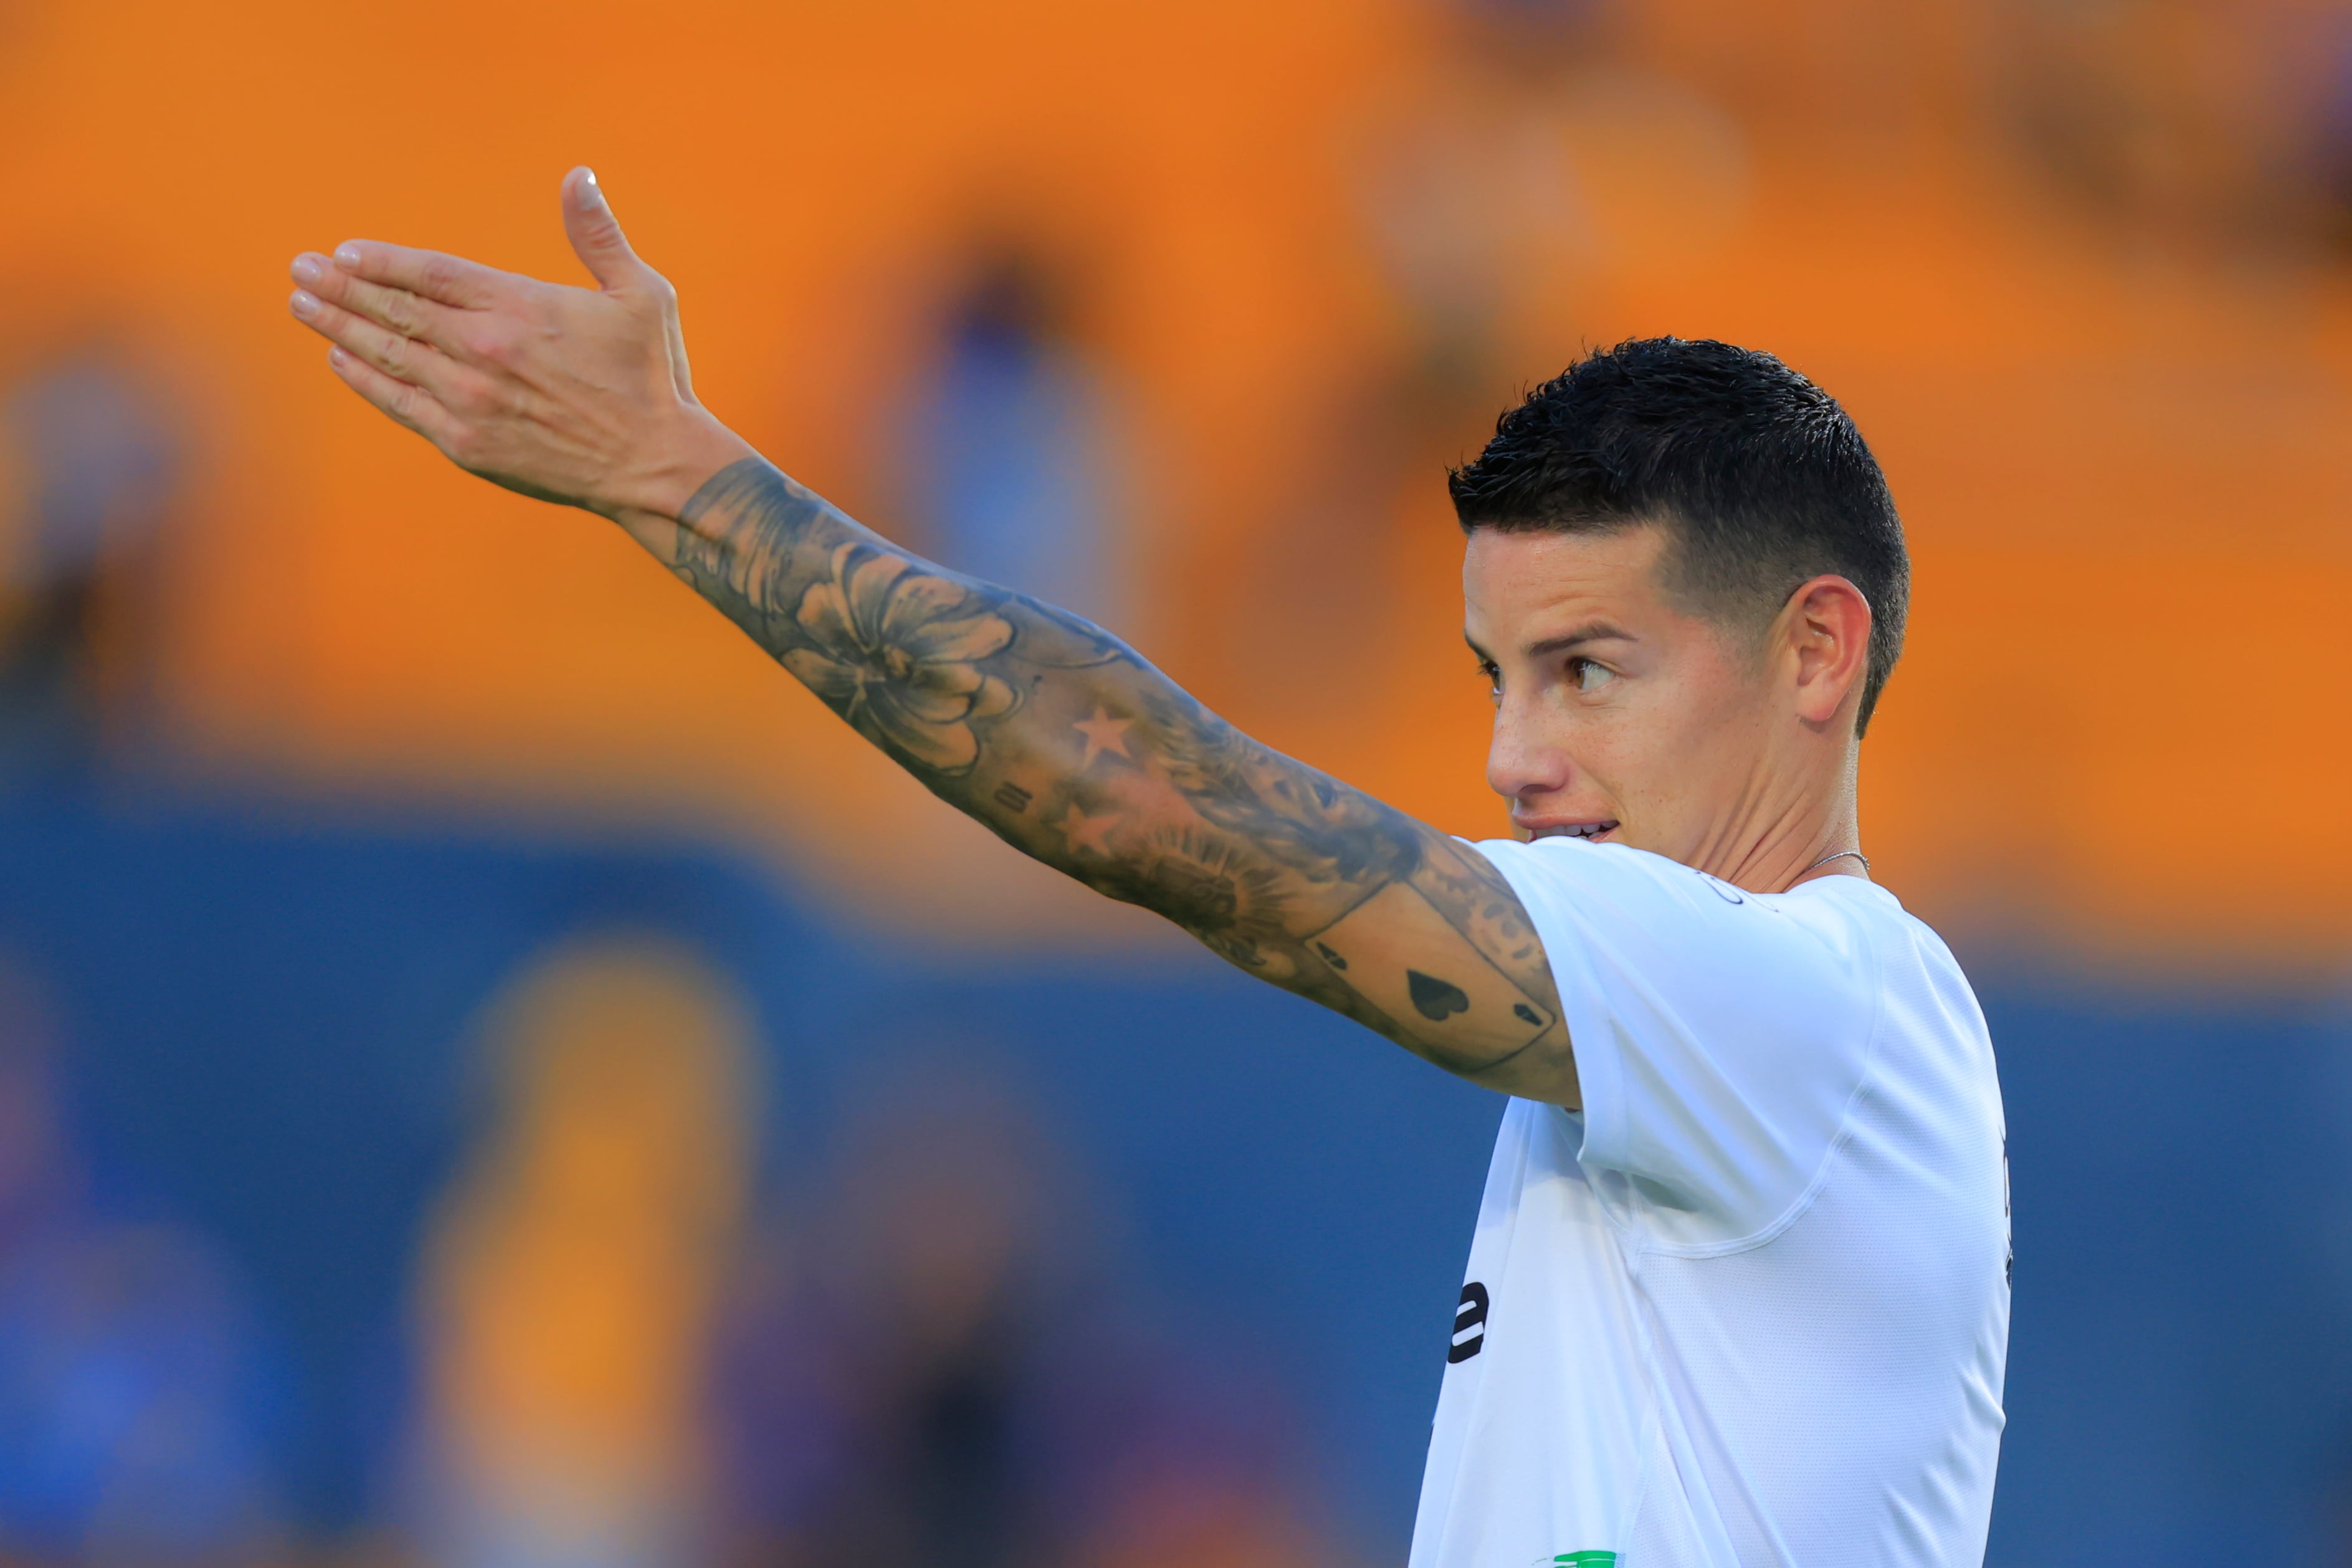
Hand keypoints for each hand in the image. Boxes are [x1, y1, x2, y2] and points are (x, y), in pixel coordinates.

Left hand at [286, 167, 753, 520]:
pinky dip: (366, 379)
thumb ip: (598, 236)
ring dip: (338, 326)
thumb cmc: (651, 378)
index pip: (431, 274)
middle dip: (340, 287)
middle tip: (300, 268)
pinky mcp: (467, 443)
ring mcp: (469, 400)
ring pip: (388, 354)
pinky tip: (342, 357)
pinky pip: (400, 404)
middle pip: (395, 310)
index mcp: (519, 308)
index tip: (344, 252)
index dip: (382, 261)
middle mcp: (484, 351)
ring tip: (302, 304)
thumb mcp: (642, 295)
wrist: (655, 466)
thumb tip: (578, 176)